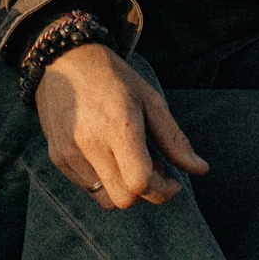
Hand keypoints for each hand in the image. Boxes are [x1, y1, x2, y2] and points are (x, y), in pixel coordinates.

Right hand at [33, 43, 207, 208]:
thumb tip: (201, 170)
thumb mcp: (150, 99)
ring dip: (124, 190)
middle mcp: (89, 143)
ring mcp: (69, 153)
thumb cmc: (113, 77)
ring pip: (104, 199)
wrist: (64, 60)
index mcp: (118, 125)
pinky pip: (86, 188)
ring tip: (129, 162)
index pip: (140, 183)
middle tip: (154, 169)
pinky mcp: (57, 157)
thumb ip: (174, 139)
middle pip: (124, 199)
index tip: (173, 181)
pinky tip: (109, 157)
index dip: (163, 191)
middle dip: (146, 193)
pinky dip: (104, 182)